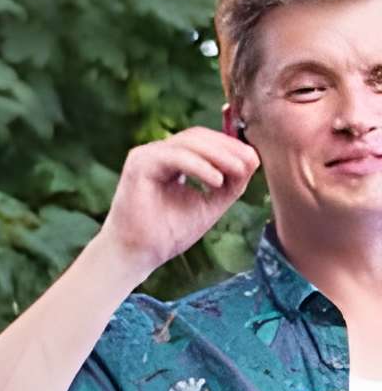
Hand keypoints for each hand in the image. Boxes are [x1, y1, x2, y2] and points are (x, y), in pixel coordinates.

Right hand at [100, 125, 257, 275]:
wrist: (138, 254)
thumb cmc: (167, 233)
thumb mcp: (209, 204)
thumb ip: (230, 183)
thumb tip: (252, 158)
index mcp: (170, 162)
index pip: (203, 141)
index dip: (229, 146)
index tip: (253, 161)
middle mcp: (156, 155)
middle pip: (197, 136)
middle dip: (227, 147)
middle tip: (250, 163)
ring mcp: (145, 157)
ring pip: (188, 142)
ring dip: (218, 154)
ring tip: (238, 170)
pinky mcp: (138, 164)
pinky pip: (175, 156)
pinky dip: (199, 166)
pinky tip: (215, 180)